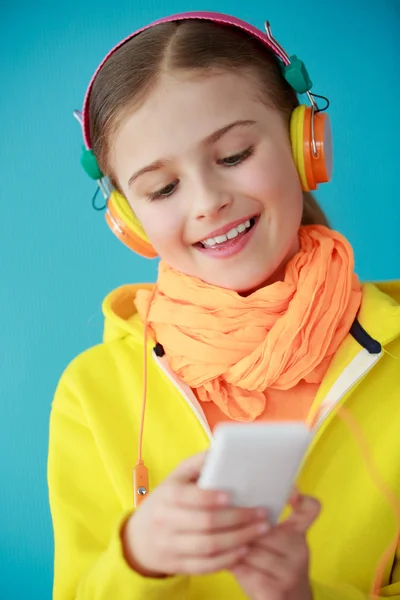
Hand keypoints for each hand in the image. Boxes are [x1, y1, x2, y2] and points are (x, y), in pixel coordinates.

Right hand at [122, 452, 269, 576]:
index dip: (210, 498)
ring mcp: (171, 546)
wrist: (139, 538)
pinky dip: (228, 559)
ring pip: (209, 547)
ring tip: (261, 530)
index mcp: (167, 496)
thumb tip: (220, 450)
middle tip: (262, 513)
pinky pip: (206, 566)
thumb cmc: (166, 500)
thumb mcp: (175, 477)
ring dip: (239, 540)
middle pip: (205, 524)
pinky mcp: (178, 566)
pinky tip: (245, 549)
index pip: (189, 498)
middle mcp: (166, 522)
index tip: (232, 495)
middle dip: (237, 519)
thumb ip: (196, 464)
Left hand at [230, 492, 319, 599]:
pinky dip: (233, 566)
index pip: (309, 509)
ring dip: (234, 548)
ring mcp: (290, 572)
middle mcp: (299, 550)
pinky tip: (228, 563)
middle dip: (241, 530)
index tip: (290, 492)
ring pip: (251, 549)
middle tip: (225, 526)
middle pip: (262, 528)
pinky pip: (246, 570)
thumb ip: (263, 524)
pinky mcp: (277, 590)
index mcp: (297, 534)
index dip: (301, 498)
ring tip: (225, 546)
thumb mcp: (274, 544)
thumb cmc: (272, 569)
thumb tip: (233, 501)